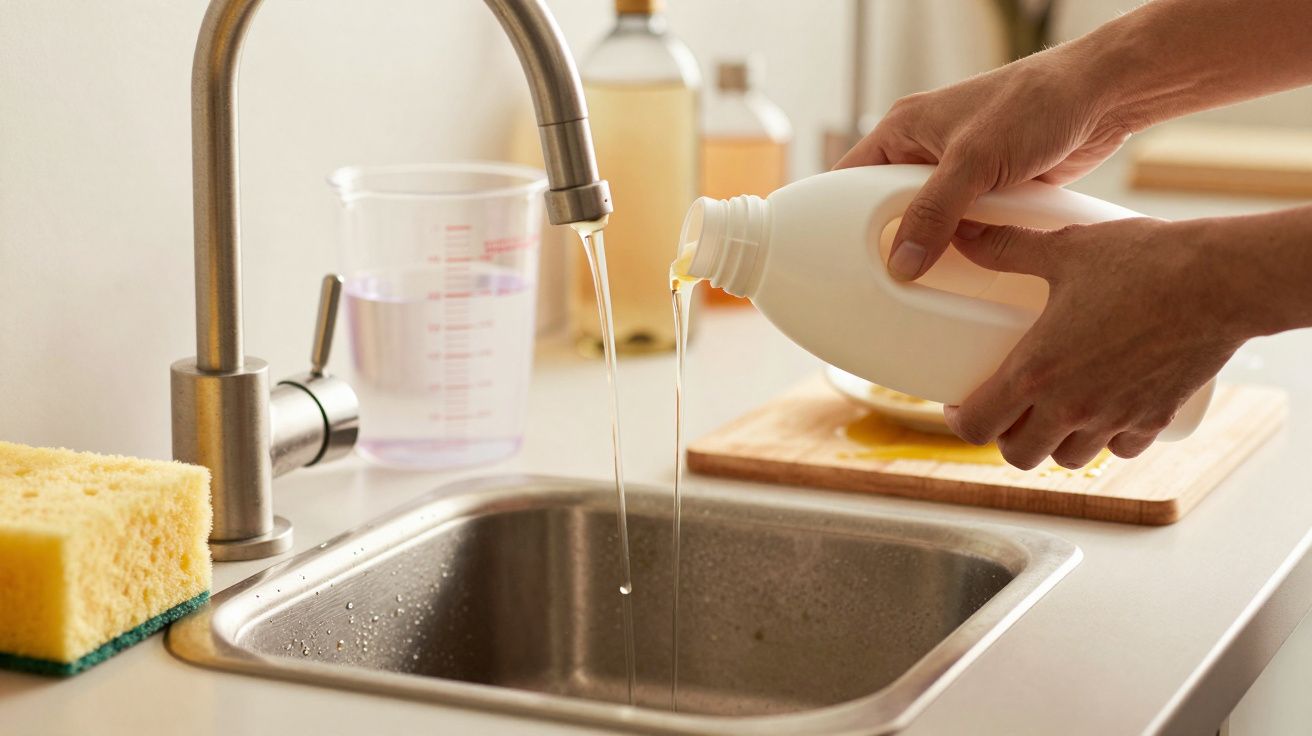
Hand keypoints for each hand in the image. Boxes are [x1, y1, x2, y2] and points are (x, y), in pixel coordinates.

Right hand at [834, 51, 1131, 280]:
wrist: (1103, 96)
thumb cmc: (1035, 104)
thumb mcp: (974, 161)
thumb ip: (934, 213)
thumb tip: (902, 263)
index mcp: (903, 131)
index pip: (851, 179)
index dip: (838, 218)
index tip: (834, 259)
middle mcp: (925, 151)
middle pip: (887, 209)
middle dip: (887, 244)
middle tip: (881, 284)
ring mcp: (959, 173)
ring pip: (930, 223)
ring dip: (932, 250)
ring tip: (919, 288)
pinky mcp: (990, 191)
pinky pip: (965, 230)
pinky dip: (966, 251)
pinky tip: (965, 277)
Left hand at [943, 217, 1244, 469]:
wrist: (1222, 281)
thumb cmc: (1143, 263)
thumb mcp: (1065, 249)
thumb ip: (1008, 247)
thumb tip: (963, 231)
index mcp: (1036, 373)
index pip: (977, 427)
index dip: (961, 420)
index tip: (963, 403)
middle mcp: (1070, 408)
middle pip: (1018, 455)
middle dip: (1006, 437)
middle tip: (1007, 407)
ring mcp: (1114, 418)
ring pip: (1068, 458)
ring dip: (1053, 441)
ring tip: (1051, 410)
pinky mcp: (1154, 419)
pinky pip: (1119, 449)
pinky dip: (1106, 439)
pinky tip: (1103, 412)